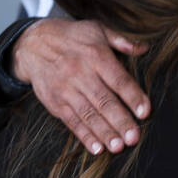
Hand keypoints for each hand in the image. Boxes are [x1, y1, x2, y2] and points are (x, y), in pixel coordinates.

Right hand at [12, 18, 150, 154]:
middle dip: (120, 121)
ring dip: (104, 133)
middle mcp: (81, 74)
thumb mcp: (97, 30)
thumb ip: (122, 41)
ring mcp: (66, 90)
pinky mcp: (56, 103)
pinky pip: (72, 122)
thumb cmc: (72, 37)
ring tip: (118, 147)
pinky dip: (85, 136)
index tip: (145, 112)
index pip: (118, 79)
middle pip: (104, 102)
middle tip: (134, 137)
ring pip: (89, 115)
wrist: (33, 44)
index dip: (133, 96)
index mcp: (96, 56)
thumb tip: (145, 49)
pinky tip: (97, 148)